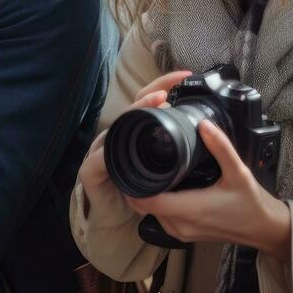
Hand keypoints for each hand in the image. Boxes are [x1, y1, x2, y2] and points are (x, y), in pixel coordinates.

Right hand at [79, 70, 191, 201]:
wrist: (114, 217)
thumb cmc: (139, 189)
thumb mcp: (161, 164)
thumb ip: (174, 146)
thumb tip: (202, 127)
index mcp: (134, 129)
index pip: (148, 99)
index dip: (164, 84)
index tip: (185, 76)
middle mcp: (117, 134)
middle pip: (133, 106)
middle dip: (150, 94)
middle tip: (167, 92)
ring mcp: (101, 150)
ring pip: (118, 125)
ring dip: (136, 111)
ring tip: (156, 103)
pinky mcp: (91, 170)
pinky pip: (100, 158)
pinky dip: (110, 150)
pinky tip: (121, 144)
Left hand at [124, 121, 291, 261]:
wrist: (262, 228)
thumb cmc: (250, 202)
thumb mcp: (238, 171)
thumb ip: (220, 146)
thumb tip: (203, 124)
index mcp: (189, 209)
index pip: (147, 199)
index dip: (134, 181)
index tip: (131, 159)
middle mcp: (179, 225)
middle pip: (143, 205)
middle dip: (136, 183)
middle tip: (136, 156)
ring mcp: (180, 232)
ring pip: (150, 212)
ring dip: (145, 192)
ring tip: (147, 165)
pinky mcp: (183, 234)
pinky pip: (160, 216)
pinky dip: (156, 201)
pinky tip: (162, 182)